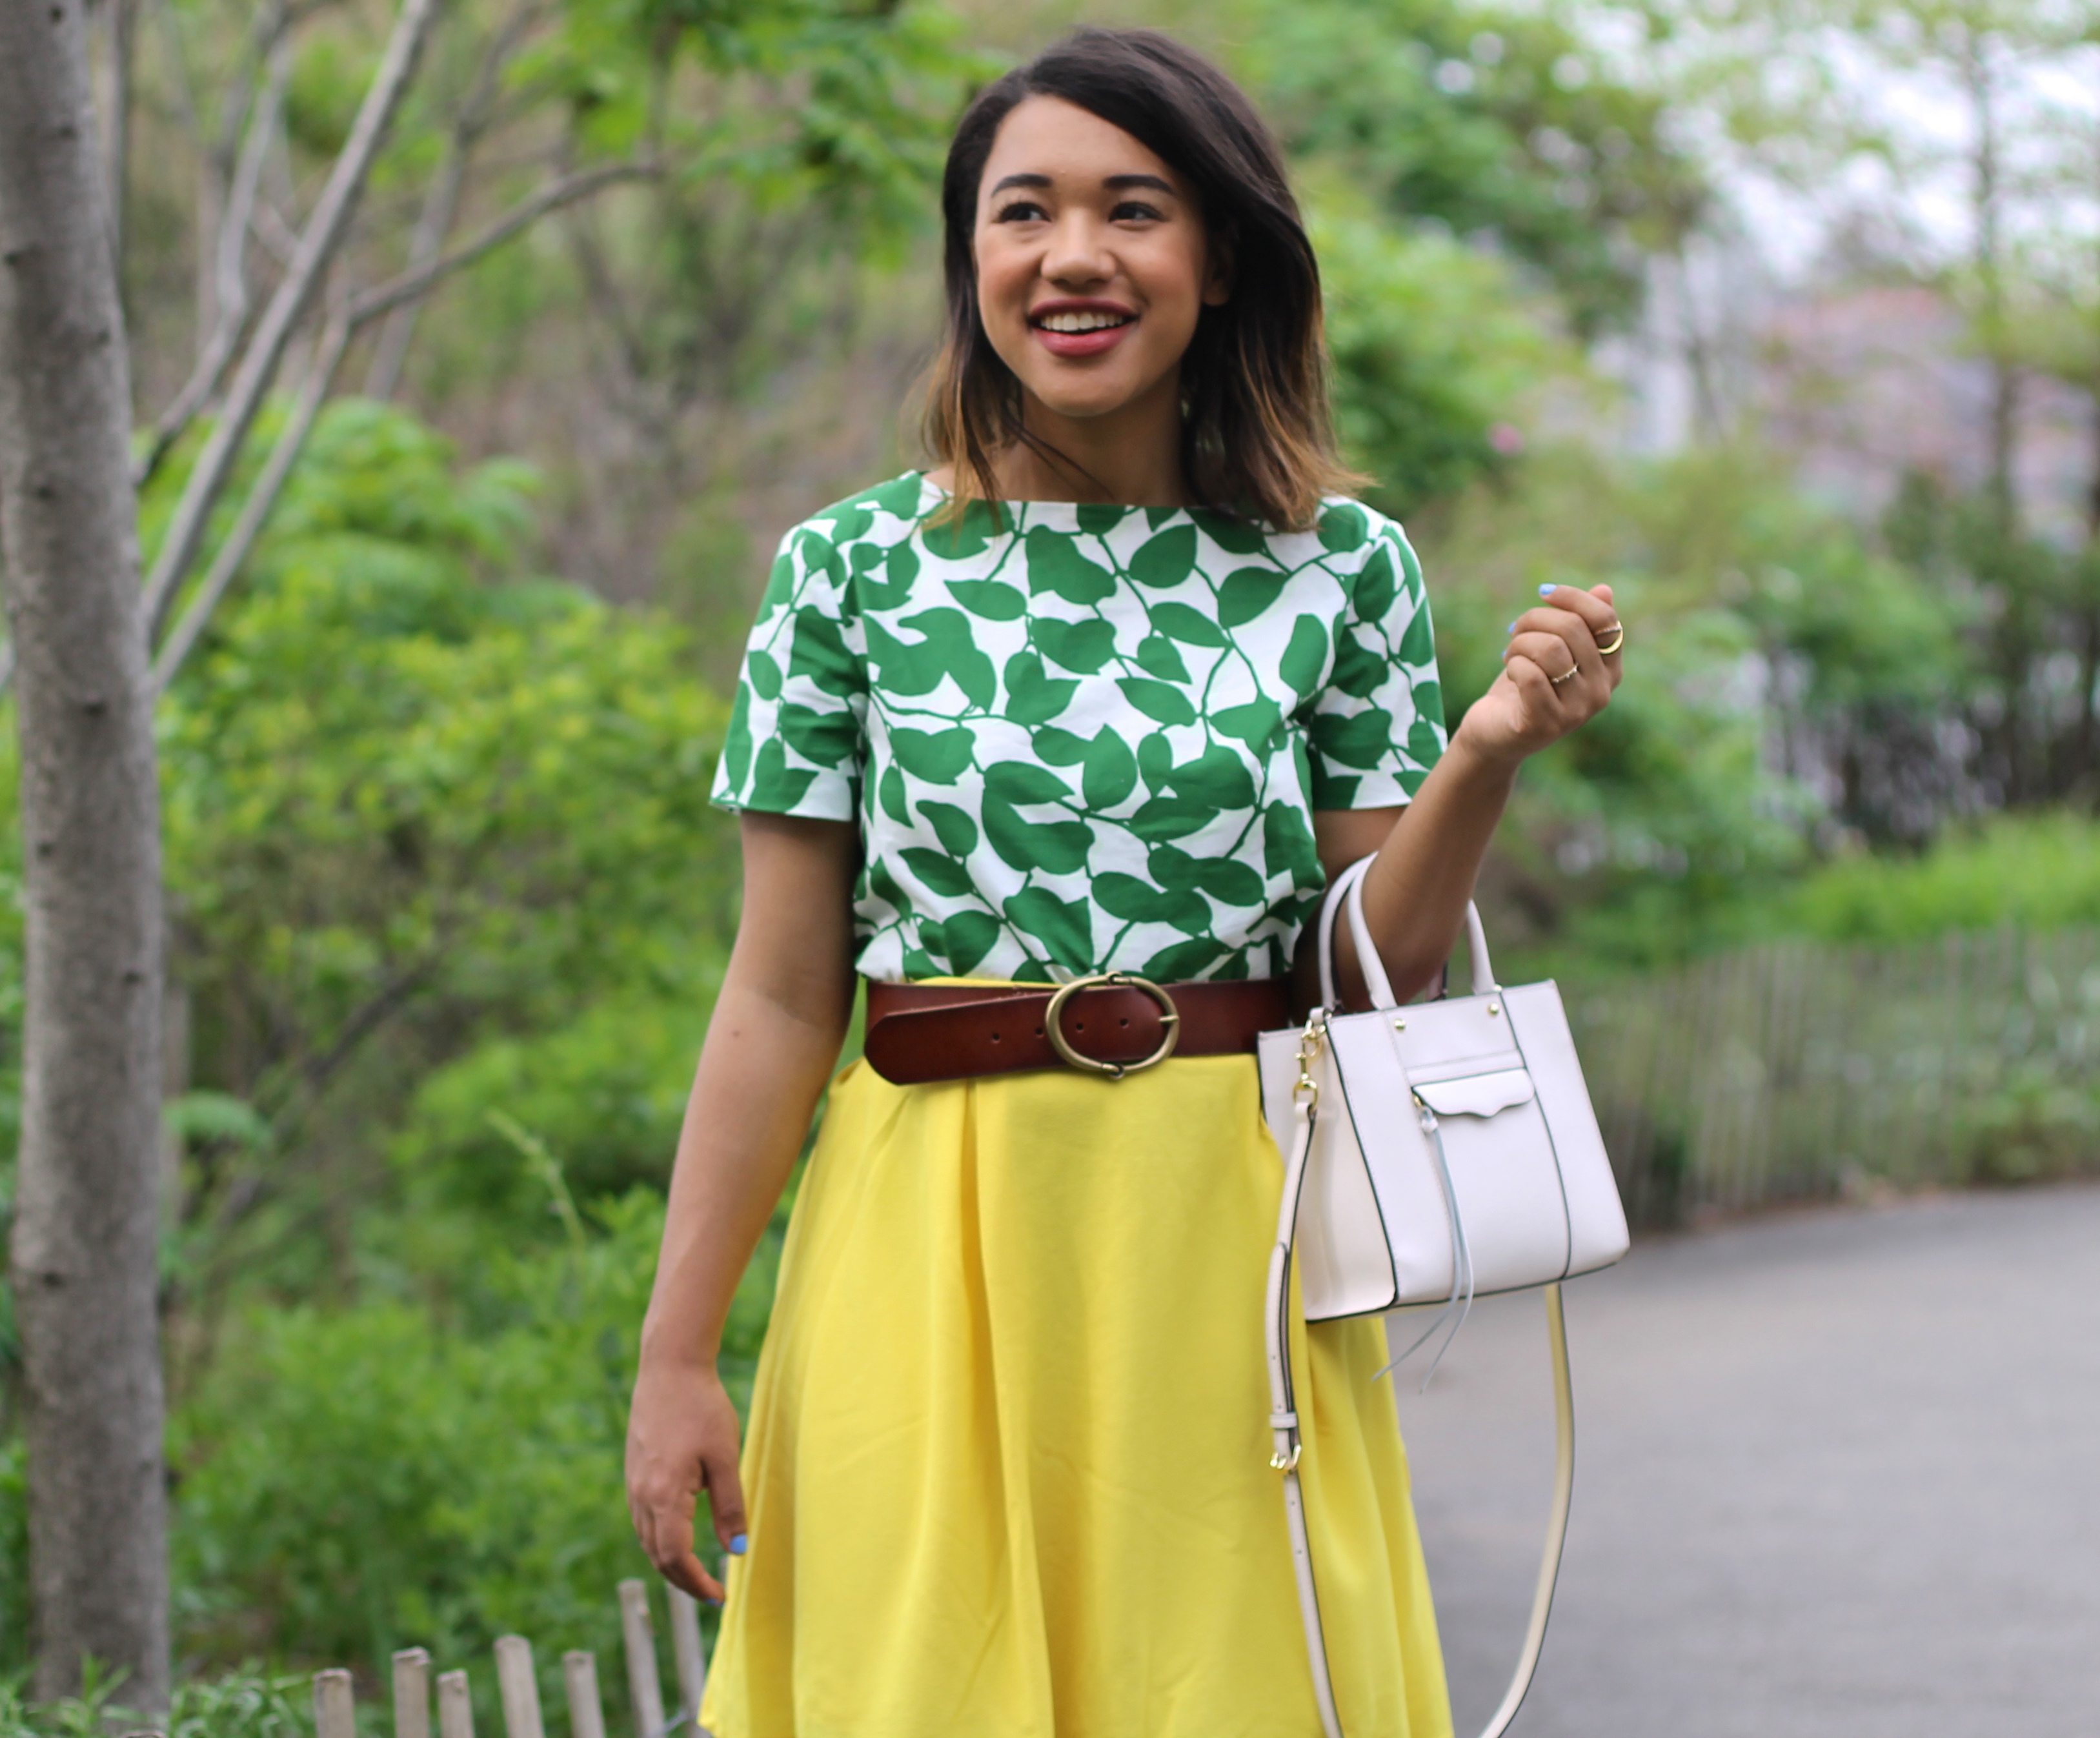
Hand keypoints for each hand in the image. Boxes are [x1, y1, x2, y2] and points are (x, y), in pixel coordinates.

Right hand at [626, 1356, 747, 1603]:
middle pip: (657, 1556)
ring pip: (646, 1540)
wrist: (669, 1368)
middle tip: (711, 1592)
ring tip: (697, 1573)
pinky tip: (677, 1537)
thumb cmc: (702, 1408)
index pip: (676, 1558)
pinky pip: (642, 1520)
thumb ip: (730, 1507)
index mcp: (664, 1496)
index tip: (720, 1595)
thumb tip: (737, 1551)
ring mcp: (633, 1484)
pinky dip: (659, 1539)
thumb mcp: (725, 1458)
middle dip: (683, 1581)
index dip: (697, 1583)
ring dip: (669, 1563)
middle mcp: (641, 1495)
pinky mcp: (634, 1472)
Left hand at [1452, 583, 1623, 768]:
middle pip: (1572, 628)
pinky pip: (1531, 675)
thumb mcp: (1554, 650)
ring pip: (1549, 648)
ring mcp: (1576, 712)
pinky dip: (1514, 665)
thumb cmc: (1526, 686)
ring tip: (1510, 654)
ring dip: (1520, 643)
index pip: (1605, 620)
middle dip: (1534, 620)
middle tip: (1515, 632)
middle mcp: (1601, 692)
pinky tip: (1510, 673)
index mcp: (1610, 670)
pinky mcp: (1545, 725)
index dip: (1573, 598)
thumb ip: (1581, 623)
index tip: (1544, 592)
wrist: (1496, 733)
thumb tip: (1605, 590)